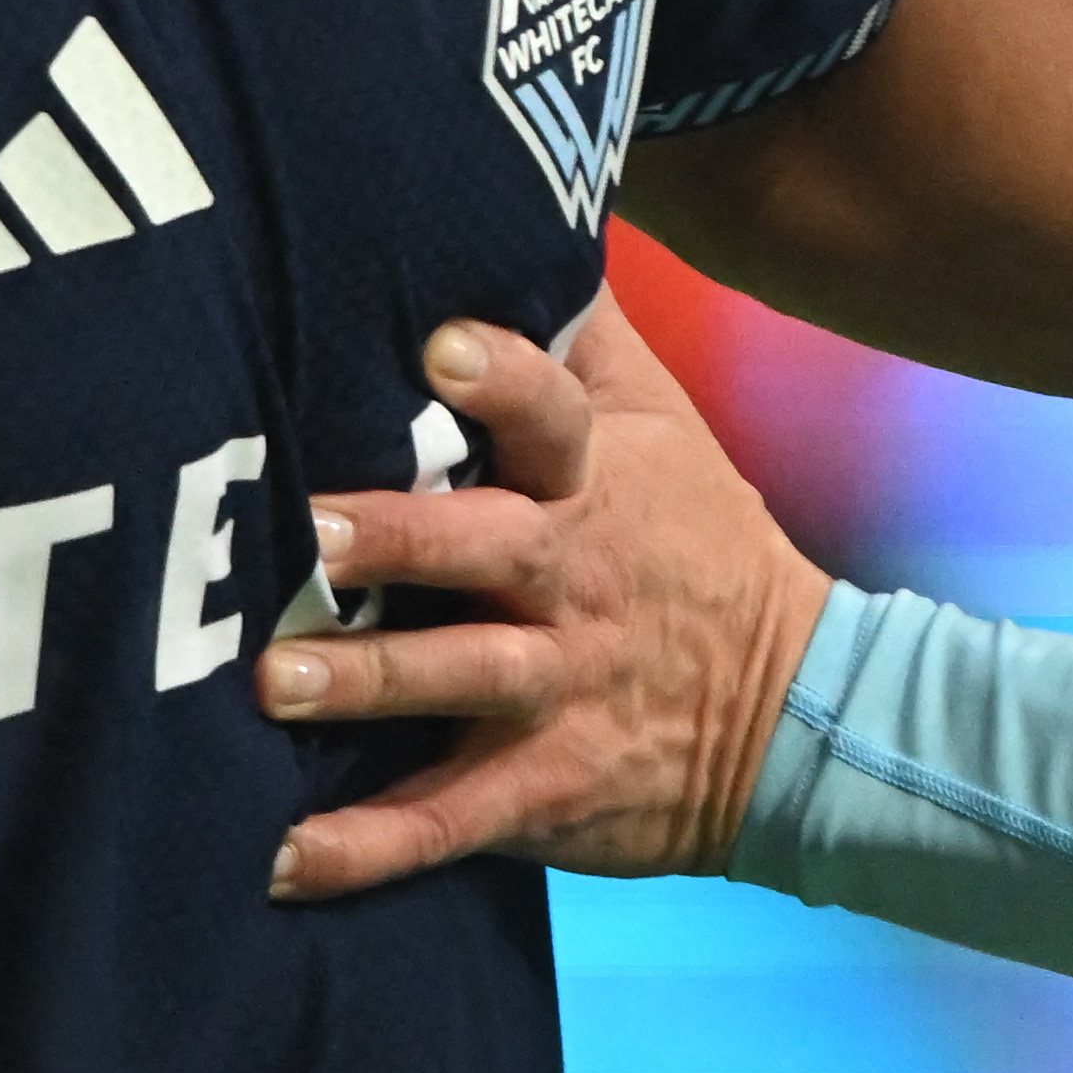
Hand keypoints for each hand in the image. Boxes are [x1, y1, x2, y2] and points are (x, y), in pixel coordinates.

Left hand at [257, 299, 832, 894]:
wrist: (801, 716)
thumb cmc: (694, 546)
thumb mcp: (665, 430)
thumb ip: (585, 337)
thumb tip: (533, 211)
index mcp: (598, 481)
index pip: (555, 414)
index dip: (501, 379)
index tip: (433, 348)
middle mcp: (577, 578)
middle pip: (486, 548)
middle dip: (398, 537)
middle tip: (309, 526)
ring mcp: (562, 688)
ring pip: (460, 679)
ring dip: (368, 684)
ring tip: (272, 685)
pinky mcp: (546, 786)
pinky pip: (451, 821)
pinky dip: (366, 848)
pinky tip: (279, 862)